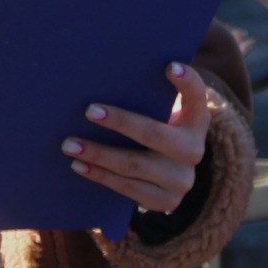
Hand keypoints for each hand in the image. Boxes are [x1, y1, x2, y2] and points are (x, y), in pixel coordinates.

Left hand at [61, 62, 210, 212]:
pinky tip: (79, 165)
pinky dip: (100, 176)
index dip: (187, 81)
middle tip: (89, 111)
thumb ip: (148, 97)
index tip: (169, 66)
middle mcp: (193, 150)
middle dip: (120, 122)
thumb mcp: (164, 114)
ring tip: (70, 144)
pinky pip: (127, 189)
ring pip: (134, 164)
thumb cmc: (158, 131)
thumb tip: (105, 79)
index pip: (197, 97)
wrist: (170, 175)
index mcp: (196, 120)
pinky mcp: (166, 201)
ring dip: (98, 154)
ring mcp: (181, 179)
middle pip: (154, 134)